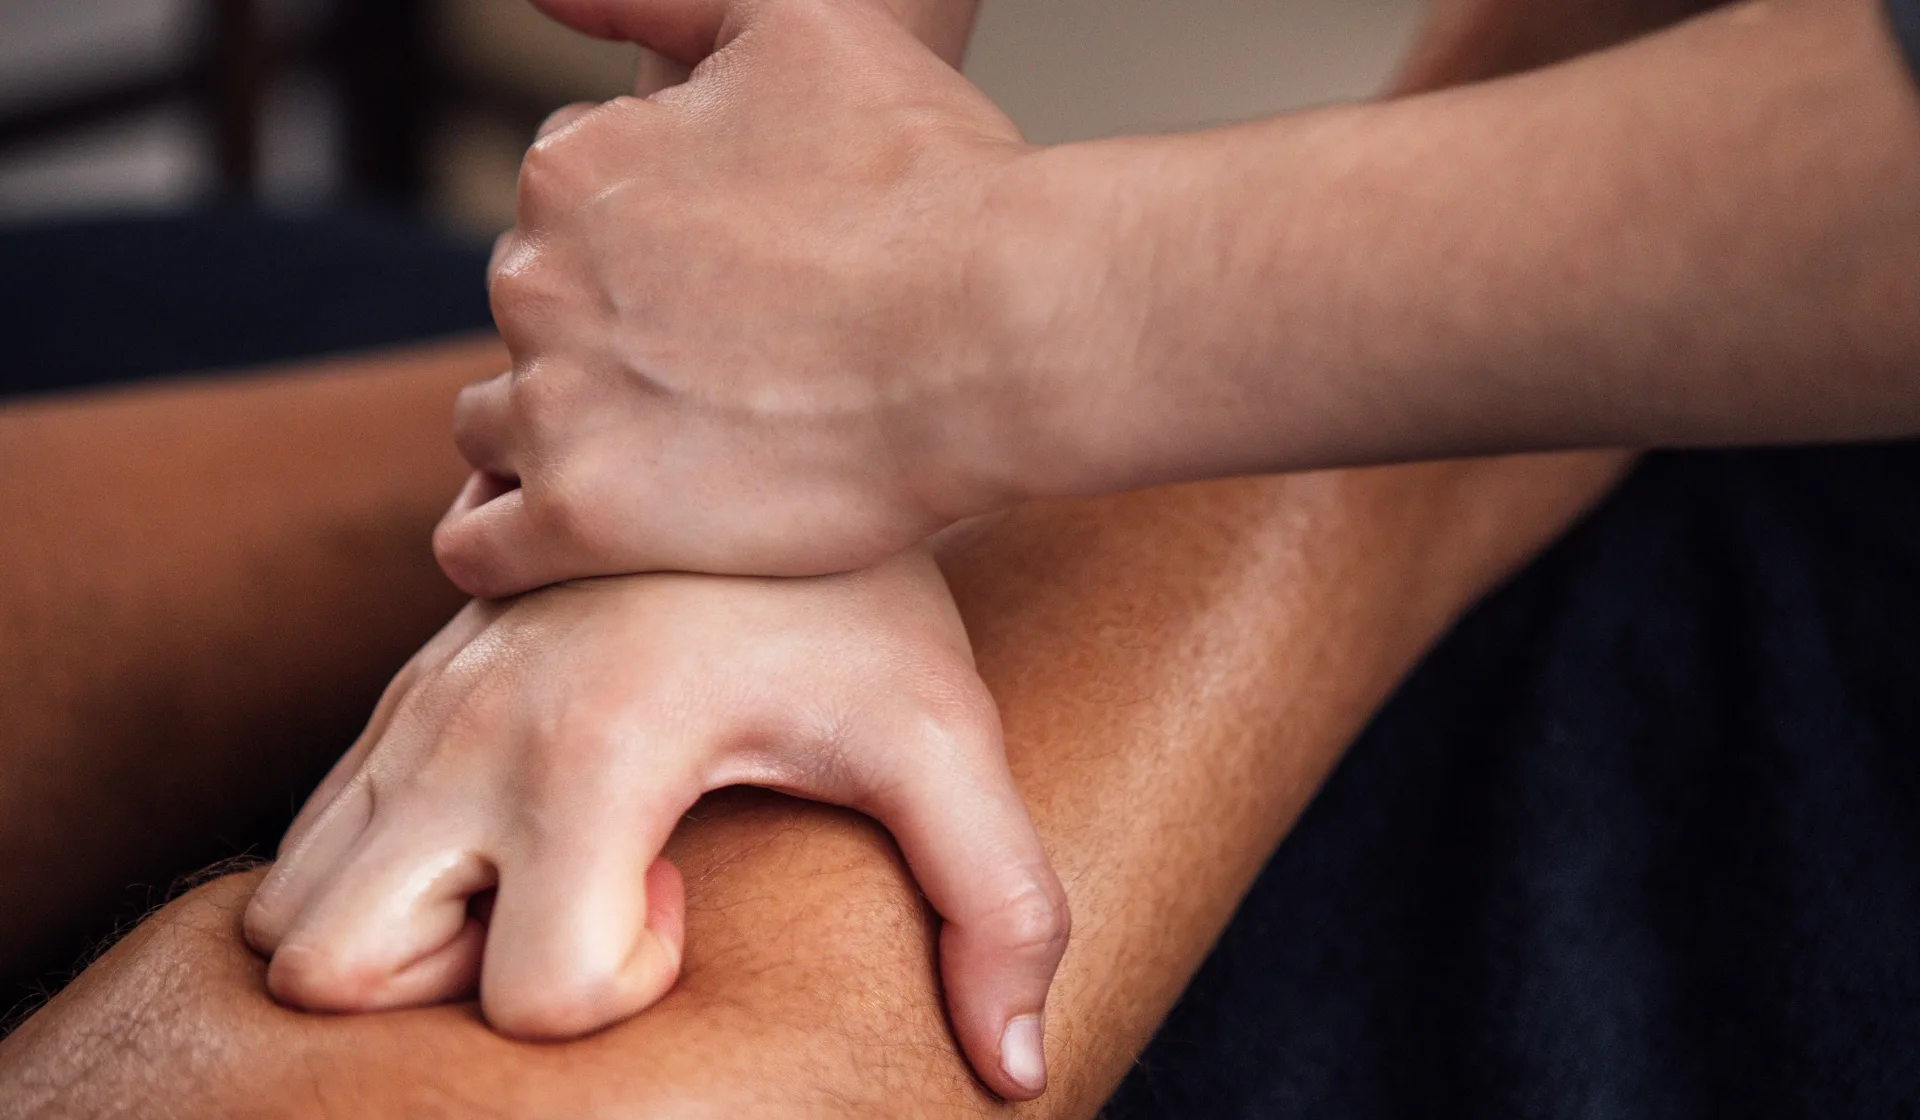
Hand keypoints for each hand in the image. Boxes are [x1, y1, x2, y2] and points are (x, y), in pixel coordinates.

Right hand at [241, 548, 1069, 1100]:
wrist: (768, 416)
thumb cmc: (855, 591)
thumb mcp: (940, 735)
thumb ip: (997, 900)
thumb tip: (1016, 1067)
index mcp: (595, 751)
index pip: (534, 994)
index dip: (618, 986)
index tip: (684, 891)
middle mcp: (470, 730)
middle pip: (327, 964)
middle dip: (442, 987)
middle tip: (580, 898)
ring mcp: (420, 700)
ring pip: (290, 901)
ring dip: (400, 926)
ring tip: (548, 859)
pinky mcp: (408, 676)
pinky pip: (315, 823)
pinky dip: (388, 864)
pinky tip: (525, 812)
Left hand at [432, 0, 1050, 597]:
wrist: (1004, 329)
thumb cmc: (928, 180)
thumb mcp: (792, 25)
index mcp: (574, 167)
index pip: (562, 212)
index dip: (641, 245)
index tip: (715, 286)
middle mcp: (537, 278)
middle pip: (534, 315)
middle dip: (601, 336)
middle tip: (714, 370)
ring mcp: (556, 404)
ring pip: (497, 426)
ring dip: (556, 435)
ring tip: (663, 454)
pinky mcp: (587, 519)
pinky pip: (482, 547)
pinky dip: (506, 544)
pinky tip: (579, 538)